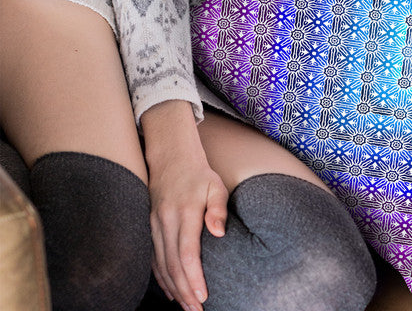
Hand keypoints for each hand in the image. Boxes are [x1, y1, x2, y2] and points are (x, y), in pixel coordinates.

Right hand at [141, 101, 227, 310]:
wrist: (172, 158)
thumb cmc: (199, 174)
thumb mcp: (216, 185)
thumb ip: (219, 209)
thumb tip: (219, 234)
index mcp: (185, 212)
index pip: (187, 252)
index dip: (193, 277)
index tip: (203, 295)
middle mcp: (166, 221)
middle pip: (173, 265)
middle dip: (184, 290)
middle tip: (197, 310)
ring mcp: (154, 226)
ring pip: (161, 265)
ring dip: (173, 288)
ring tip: (187, 306)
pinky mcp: (150, 228)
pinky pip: (154, 259)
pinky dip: (161, 278)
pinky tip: (171, 290)